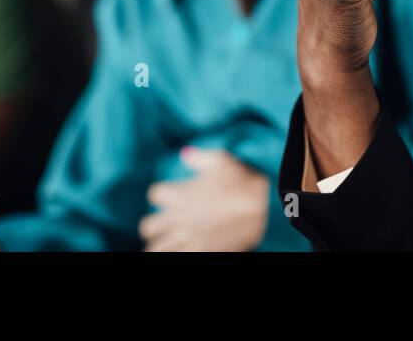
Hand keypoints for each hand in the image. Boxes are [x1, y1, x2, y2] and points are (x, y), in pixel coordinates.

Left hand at [138, 148, 269, 251]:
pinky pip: (174, 258)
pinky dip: (175, 254)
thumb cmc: (244, 179)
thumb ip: (200, 158)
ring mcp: (187, 237)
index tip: (174, 196)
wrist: (265, 206)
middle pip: (148, 226)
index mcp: (180, 193)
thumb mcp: (222, 160)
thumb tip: (184, 154)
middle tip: (166, 225)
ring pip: (154, 248)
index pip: (155, 194)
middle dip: (154, 226)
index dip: (163, 194)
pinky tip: (182, 249)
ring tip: (169, 242)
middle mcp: (178, 217)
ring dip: (159, 244)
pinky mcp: (199, 252)